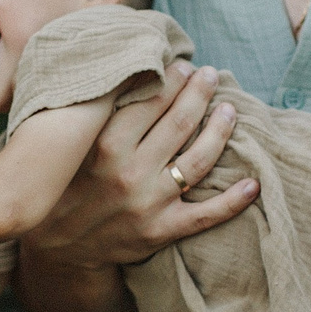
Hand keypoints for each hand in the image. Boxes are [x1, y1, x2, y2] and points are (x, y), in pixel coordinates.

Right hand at [22, 62, 256, 271]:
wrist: (57, 246)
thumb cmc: (64, 184)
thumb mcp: (68, 146)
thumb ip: (94, 115)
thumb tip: (124, 72)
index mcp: (104, 146)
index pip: (150, 102)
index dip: (172, 79)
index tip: (182, 66)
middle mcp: (129, 173)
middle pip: (180, 123)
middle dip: (200, 93)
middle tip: (210, 75)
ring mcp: (149, 204)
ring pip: (199, 160)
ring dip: (221, 130)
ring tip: (230, 109)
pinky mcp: (161, 231)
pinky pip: (206, 215)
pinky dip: (234, 201)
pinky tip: (253, 183)